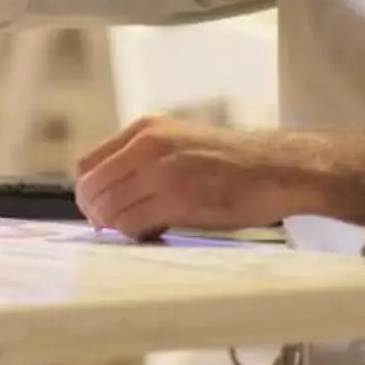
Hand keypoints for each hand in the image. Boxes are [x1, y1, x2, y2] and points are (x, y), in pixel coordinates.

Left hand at [73, 117, 294, 238]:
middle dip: (96, 215)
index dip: (88, 192)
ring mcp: (162, 171)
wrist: (278, 168)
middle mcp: (147, 145)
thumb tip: (110, 196)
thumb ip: (144, 160)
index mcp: (145, 129)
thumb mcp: (179, 144)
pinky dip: (135, 235)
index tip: (100, 210)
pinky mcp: (178, 198)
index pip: (87, 164)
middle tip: (114, 230)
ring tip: (140, 231)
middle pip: (91, 188)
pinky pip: (133, 224)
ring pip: (108, 209)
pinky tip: (154, 234)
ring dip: (117, 227)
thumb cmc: (233, 163)